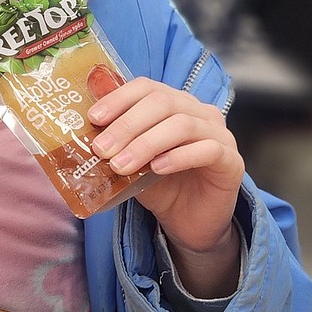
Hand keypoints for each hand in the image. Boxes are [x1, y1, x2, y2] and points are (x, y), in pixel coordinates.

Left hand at [88, 78, 244, 296]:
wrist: (190, 224)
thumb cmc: (161, 188)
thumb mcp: (132, 164)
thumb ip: (116, 147)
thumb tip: (80, 138)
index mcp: (174, 105)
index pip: (147, 88)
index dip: (119, 99)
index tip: (94, 118)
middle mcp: (199, 112)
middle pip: (163, 103)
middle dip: (127, 125)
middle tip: (101, 149)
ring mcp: (219, 134)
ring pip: (183, 125)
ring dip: (146, 144)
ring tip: (121, 165)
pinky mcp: (231, 161)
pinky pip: (207, 150)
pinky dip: (179, 157)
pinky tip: (157, 169)